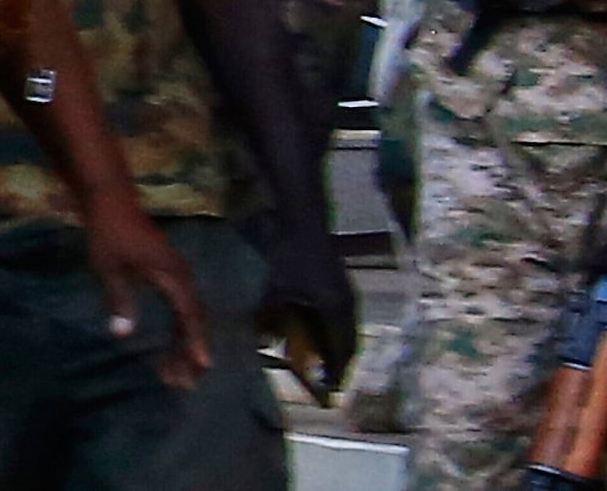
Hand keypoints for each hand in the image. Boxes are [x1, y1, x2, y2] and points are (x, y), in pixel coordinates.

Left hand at [80, 198, 212, 389]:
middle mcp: (181, 277)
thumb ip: (119, 298)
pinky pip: (180, 308)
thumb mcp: (110, 266)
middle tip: (186, 383)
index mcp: (173, 276)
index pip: (190, 315)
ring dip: (184, 343)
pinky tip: (170, 347)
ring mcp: (175, 276)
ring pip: (188, 316)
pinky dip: (178, 329)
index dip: (196, 341)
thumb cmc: (109, 232)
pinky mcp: (166, 275)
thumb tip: (122, 333)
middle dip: (191, 351)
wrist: (109, 200)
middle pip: (194, 319)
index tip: (203, 365)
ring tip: (178, 373)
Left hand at [254, 209, 361, 393]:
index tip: (331, 391)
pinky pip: (339, 313)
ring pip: (344, 326)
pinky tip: (314, 328)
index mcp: (337, 309)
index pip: (343, 350)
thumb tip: (258, 340)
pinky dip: (331, 327)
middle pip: (348, 341)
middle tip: (327, 379)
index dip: (337, 372)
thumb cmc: (289, 253)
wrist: (302, 215)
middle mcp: (347, 302)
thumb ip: (268, 315)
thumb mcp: (275, 287)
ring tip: (321, 359)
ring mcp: (345, 290)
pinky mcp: (337, 281)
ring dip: (334, 343)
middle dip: (337, 361)